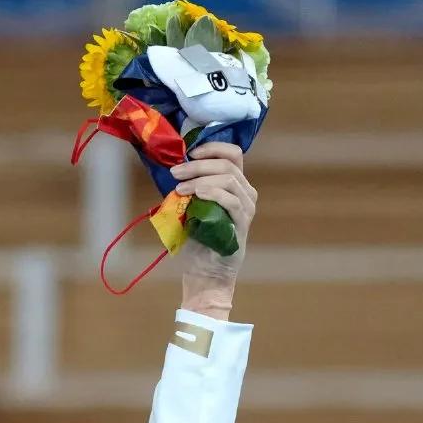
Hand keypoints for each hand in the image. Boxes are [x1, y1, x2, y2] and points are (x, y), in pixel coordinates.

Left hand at [170, 141, 256, 307]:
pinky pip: (231, 200)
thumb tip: (175, 167)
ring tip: (179, 187)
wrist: (204, 274)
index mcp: (236, 185)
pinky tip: (194, 194)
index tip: (189, 151)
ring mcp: (246, 207)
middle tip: (175, 171)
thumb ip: (191, 187)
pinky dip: (211, 192)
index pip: (233, 154)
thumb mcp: (192, 207)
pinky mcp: (242, 223)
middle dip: (198, 164)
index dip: (212, 148)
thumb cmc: (197, 242)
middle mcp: (246, 193)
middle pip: (227, 164)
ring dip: (200, 178)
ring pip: (228, 179)